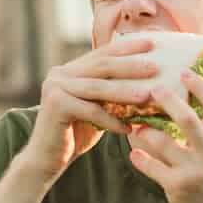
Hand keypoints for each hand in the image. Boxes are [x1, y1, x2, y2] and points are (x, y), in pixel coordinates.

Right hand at [19, 37, 160, 181]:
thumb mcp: (97, 108)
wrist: (47, 159)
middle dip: (130, 66)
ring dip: (125, 92)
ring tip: (148, 96)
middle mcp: (60, 73)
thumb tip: (148, 87)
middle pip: (101, 66)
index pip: (102, 54)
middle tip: (155, 67)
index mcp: (70, 70)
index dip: (127, 48)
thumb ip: (112, 95)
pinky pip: (90, 111)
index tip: (151, 43)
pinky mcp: (55, 105)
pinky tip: (128, 129)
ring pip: (97, 87)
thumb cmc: (76, 135)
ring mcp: (55, 87)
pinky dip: (111, 120)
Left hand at [126, 71, 202, 202]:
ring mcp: (198, 173)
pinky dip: (141, 158)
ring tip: (136, 125)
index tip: (184, 72)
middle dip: (168, 100)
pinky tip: (133, 154)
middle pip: (189, 118)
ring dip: (147, 130)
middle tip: (152, 88)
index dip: (200, 87)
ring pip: (165, 142)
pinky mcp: (179, 189)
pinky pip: (153, 167)